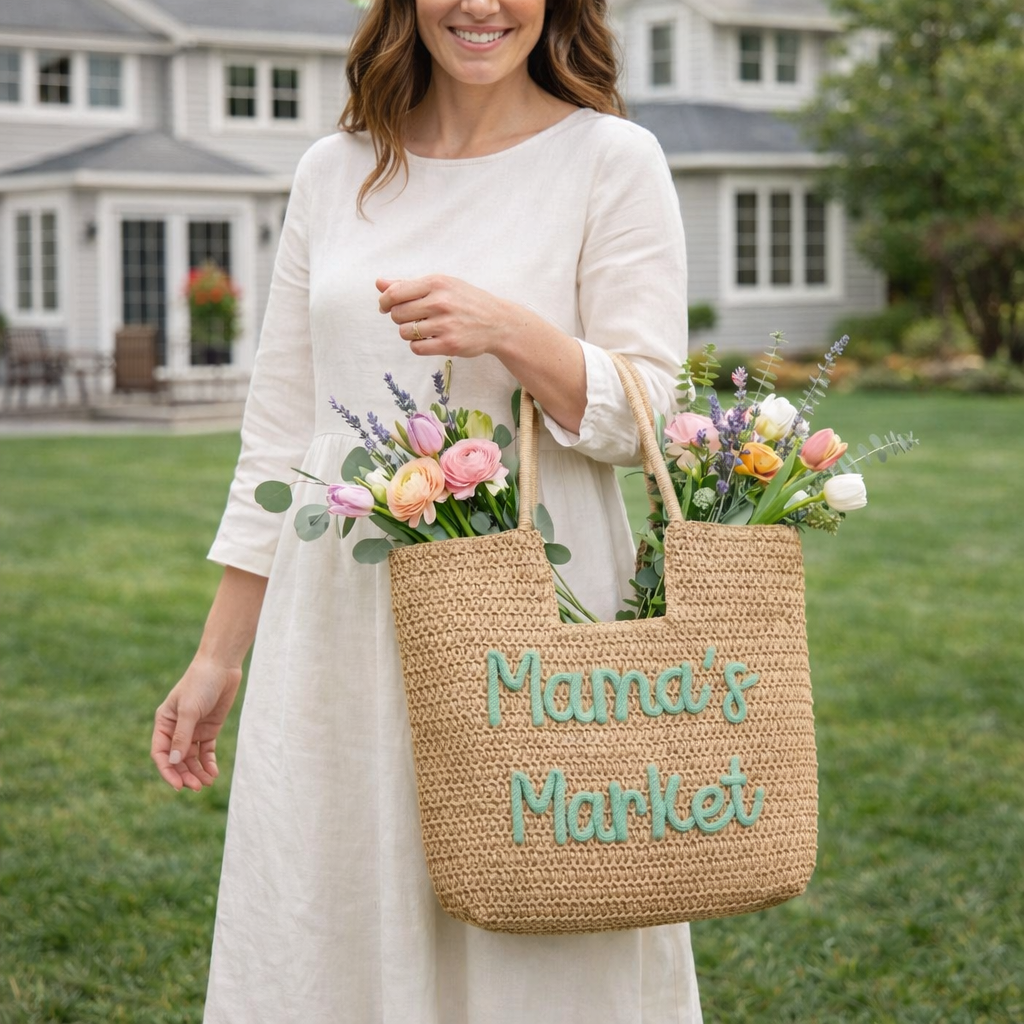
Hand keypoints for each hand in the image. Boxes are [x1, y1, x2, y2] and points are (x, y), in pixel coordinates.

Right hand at [151, 656, 242, 791]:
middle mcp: (176, 729)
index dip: (167, 771)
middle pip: (177, 759)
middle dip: (185, 774)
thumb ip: (182, 736)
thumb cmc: (200, 683)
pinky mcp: (209, 729)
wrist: (222, 666)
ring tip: (207, 783)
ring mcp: (193, 730)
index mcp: (164, 723)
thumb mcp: (189, 710)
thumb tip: (174, 761)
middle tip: (196, 787)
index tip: (178, 785)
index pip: (160, 753)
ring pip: (192, 758)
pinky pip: (206, 751)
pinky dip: (208, 763)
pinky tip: (213, 773)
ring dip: (197, 772)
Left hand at [376, 275, 514, 359]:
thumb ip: (408, 284)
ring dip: (408, 333)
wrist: (498, 322)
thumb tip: (379, 283)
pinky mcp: (449, 344)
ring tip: (423, 329)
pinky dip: (418, 346)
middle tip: (412, 318)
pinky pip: (416, 348)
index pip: (395, 293)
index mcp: (436, 283)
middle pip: (397, 314)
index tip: (385, 307)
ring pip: (404, 332)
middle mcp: (440, 302)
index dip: (384, 302)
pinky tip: (429, 340)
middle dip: (399, 318)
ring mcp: (445, 324)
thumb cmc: (466, 301)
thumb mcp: (442, 285)